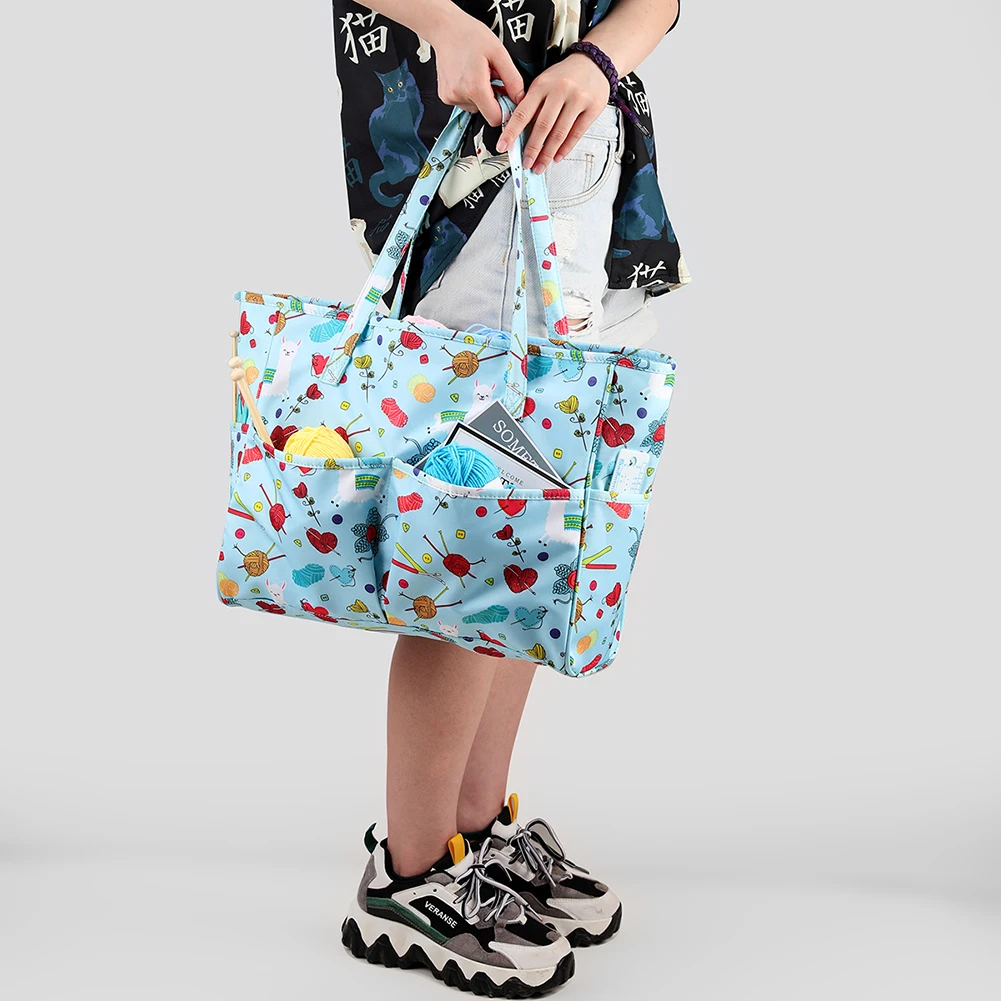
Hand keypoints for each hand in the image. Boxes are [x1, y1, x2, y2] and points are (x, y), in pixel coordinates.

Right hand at [426, 13, 524, 126]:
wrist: (446, 29)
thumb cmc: (470, 36)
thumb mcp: (499, 53)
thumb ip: (512, 79)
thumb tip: (519, 98)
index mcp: (474, 87)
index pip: (495, 118)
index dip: (504, 110)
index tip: (506, 98)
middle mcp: (459, 95)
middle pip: (485, 113)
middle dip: (493, 99)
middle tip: (491, 78)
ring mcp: (450, 97)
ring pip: (475, 108)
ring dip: (481, 95)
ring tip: (478, 74)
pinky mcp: (445, 97)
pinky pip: (464, 103)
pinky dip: (470, 93)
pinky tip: (468, 76)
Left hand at [495, 52, 610, 171]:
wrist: (594, 62)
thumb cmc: (565, 75)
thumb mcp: (544, 82)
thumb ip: (533, 103)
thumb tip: (520, 133)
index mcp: (542, 84)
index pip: (523, 111)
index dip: (512, 131)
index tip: (503, 146)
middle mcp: (560, 90)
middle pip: (542, 126)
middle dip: (532, 149)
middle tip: (526, 163)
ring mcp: (577, 99)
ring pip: (559, 133)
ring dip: (548, 154)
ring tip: (540, 166)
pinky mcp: (592, 108)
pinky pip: (576, 133)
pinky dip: (565, 148)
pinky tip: (557, 157)